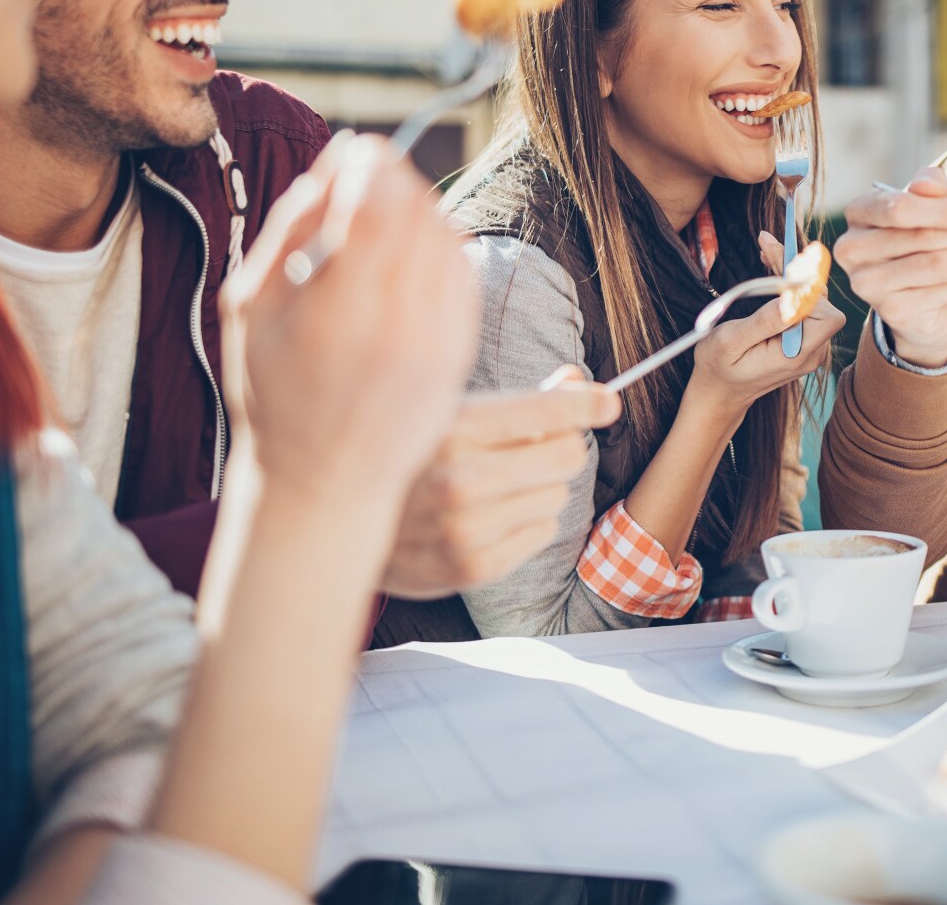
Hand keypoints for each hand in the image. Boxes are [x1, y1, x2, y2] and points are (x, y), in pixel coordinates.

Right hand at [220, 133, 478, 557]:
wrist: (326, 482)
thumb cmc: (275, 394)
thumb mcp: (251, 309)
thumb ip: (289, 230)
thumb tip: (335, 164)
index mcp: (337, 316)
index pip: (378, 208)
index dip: (374, 164)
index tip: (359, 150)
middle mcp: (397, 329)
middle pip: (419, 215)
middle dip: (396, 179)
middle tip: (369, 174)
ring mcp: (437, 344)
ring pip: (448, 239)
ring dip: (420, 208)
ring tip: (384, 215)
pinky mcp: (460, 354)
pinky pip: (464, 274)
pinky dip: (442, 246)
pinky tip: (410, 252)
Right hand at [383, 368, 620, 598]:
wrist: (340, 521)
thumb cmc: (406, 456)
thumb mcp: (448, 411)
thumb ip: (516, 401)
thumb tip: (577, 380)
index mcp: (454, 428)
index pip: (549, 411)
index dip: (587, 403)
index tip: (606, 402)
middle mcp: (462, 479)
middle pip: (567, 455)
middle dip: (559, 447)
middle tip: (533, 447)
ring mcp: (468, 528)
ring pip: (557, 495)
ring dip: (539, 487)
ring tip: (498, 485)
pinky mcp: (473, 566)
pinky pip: (542, 533)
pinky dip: (528, 522)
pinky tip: (492, 515)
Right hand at [686, 231, 844, 416]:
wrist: (719, 391)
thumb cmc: (718, 367)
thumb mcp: (731, 342)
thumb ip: (764, 322)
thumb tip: (792, 298)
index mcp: (796, 355)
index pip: (826, 315)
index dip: (807, 288)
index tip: (780, 265)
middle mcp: (811, 351)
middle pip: (820, 300)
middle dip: (795, 270)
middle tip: (766, 243)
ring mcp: (808, 345)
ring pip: (812, 298)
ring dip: (791, 272)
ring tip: (767, 249)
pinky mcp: (801, 337)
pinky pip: (804, 304)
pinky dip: (789, 284)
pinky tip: (772, 266)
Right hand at [835, 166, 946, 366]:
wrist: (914, 297)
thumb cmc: (920, 240)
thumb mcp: (926, 207)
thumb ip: (929, 190)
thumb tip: (931, 183)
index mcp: (858, 212)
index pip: (898, 208)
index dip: (942, 210)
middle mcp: (853, 249)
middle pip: (923, 238)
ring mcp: (869, 284)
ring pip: (937, 266)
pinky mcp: (891, 311)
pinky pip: (944, 291)